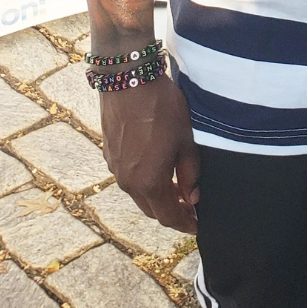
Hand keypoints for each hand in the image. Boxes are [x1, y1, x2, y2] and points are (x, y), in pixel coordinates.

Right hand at [100, 75, 200, 233]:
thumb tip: (192, 197)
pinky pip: (129, 178)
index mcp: (148, 182)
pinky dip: (145, 182)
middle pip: (151, 209)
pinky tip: (158, 170)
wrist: (128, 81)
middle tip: (190, 209)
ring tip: (177, 190)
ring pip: (139, 194)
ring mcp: (115, 169)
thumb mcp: (185, 140)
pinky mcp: (110, 154)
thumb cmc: (162, 109)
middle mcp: (128, 182)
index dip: (184, 224)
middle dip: (172, 212)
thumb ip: (190, 173)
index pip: (168, 216)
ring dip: (158, 197)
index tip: (197, 226)